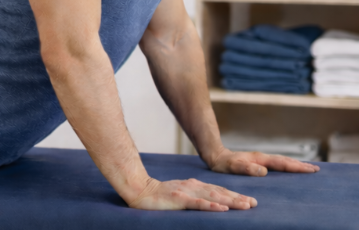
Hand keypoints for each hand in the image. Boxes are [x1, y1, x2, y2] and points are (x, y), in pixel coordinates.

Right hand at [129, 177, 256, 211]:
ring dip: (230, 201)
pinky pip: (197, 203)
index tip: (250, 201)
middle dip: (238, 198)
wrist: (138, 190)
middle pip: (220, 192)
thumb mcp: (180, 194)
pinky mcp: (179, 199)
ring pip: (213, 196)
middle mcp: (193, 186)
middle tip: (254, 204)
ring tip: (245, 206)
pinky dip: (211, 205)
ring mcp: (186, 192)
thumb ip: (194, 197)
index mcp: (194, 186)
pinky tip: (222, 208)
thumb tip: (210, 202)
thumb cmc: (159, 196)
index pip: (218, 190)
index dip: (234, 195)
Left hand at [207, 147, 319, 175]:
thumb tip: (264, 171)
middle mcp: (262, 158)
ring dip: (296, 165)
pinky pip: (277, 164)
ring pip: (282, 162)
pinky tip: (291, 170)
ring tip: (309, 169)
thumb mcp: (233, 167)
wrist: (215, 156)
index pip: (282, 163)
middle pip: (285, 161)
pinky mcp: (259, 163)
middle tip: (317, 170)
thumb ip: (247, 168)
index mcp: (260, 159)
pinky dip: (287, 166)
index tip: (311, 169)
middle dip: (301, 165)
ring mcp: (261, 160)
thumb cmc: (223, 164)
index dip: (296, 167)